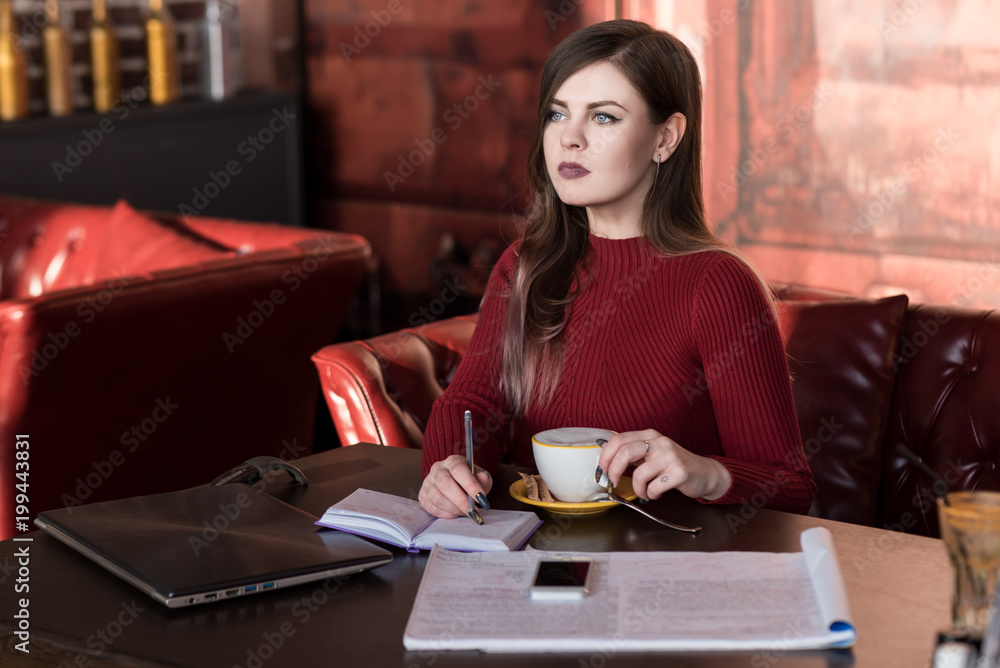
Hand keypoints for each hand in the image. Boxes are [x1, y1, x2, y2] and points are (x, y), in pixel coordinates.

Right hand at [419, 454, 492, 518]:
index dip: (470, 484)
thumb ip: (483, 479)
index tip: (481, 498)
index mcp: (453, 461)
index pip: (458, 469)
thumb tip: (483, 477)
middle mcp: (438, 469)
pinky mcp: (423, 496)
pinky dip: (446, 514)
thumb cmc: (469, 482)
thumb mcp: (480, 479)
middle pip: (445, 483)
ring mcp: (428, 482)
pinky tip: (455, 513)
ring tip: (465, 512)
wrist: (456, 486)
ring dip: (454, 509)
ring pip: (437, 498)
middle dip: (461, 501)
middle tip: (473, 512)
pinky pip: (432, 508)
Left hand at [597, 430, 731, 501]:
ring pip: (639, 475)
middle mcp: (660, 442)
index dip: (605, 456)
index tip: (602, 470)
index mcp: (650, 435)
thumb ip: (633, 453)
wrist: (704, 473)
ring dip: (638, 489)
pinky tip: (656, 493)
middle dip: (614, 471)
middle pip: (625, 453)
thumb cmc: (673, 465)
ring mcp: (670, 457)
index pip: (619, 439)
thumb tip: (605, 460)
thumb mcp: (652, 453)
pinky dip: (651, 495)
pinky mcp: (680, 472)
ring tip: (644, 492)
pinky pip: (654, 488)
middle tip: (613, 483)